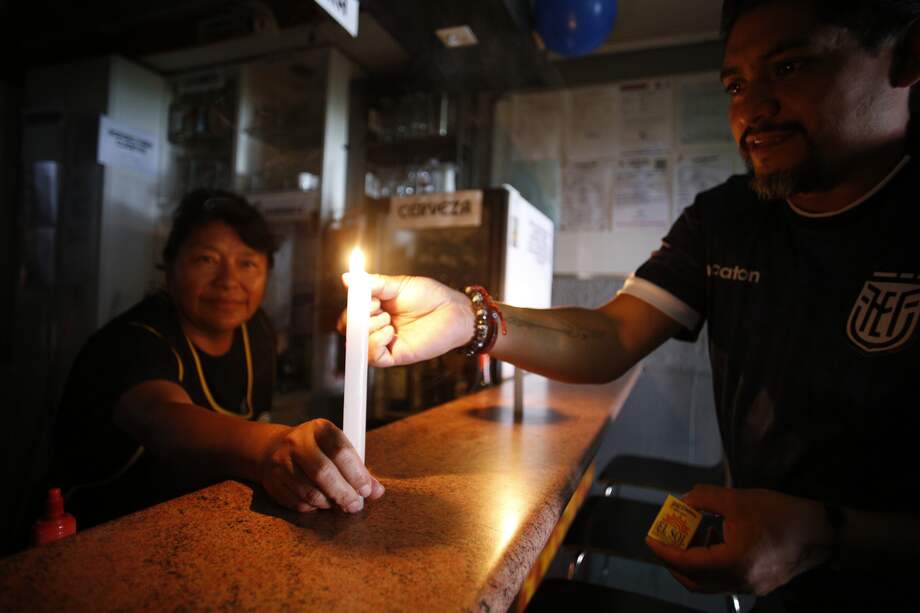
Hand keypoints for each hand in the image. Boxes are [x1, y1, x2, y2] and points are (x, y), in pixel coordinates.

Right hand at [259, 419, 384, 512]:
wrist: (272, 448)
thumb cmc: (315, 449)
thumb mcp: (336, 447)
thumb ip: (357, 467)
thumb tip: (377, 491)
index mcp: (319, 428)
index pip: (341, 451)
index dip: (357, 474)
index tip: (367, 489)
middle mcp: (297, 442)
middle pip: (324, 473)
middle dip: (344, 493)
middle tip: (355, 505)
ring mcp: (282, 462)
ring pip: (310, 492)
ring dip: (330, 503)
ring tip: (340, 504)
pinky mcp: (273, 482)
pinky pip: (298, 502)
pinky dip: (314, 507)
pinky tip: (322, 503)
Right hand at [340, 274, 472, 367]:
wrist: (453, 310)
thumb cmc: (430, 296)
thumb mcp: (399, 285)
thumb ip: (374, 284)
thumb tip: (347, 278)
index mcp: (376, 309)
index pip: (351, 314)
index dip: (351, 308)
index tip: (365, 297)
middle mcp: (378, 327)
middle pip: (350, 330)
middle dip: (356, 318)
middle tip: (376, 306)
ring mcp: (386, 342)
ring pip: (359, 344)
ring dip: (368, 328)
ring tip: (387, 318)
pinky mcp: (396, 355)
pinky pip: (374, 357)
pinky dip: (376, 343)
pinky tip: (390, 331)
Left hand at [645, 485, 831, 595]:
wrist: (823, 532)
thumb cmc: (779, 513)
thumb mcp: (737, 499)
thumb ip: (704, 498)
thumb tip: (684, 501)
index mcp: (731, 562)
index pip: (686, 564)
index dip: (664, 551)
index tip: (650, 538)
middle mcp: (739, 582)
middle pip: (694, 581)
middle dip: (674, 562)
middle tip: (665, 540)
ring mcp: (751, 587)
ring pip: (710, 583)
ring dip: (694, 563)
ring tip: (692, 534)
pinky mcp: (761, 585)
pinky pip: (726, 580)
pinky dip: (712, 564)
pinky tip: (715, 539)